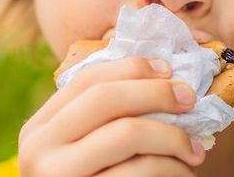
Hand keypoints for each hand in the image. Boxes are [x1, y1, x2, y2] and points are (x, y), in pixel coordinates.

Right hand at [18, 57, 204, 175]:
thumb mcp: (82, 151)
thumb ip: (104, 119)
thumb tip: (162, 73)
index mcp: (39, 129)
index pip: (86, 80)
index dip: (132, 68)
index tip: (170, 70)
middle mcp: (39, 152)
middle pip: (107, 100)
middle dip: (157, 94)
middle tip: (190, 100)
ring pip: (128, 133)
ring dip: (173, 137)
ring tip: (194, 151)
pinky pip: (140, 172)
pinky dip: (173, 168)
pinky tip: (184, 174)